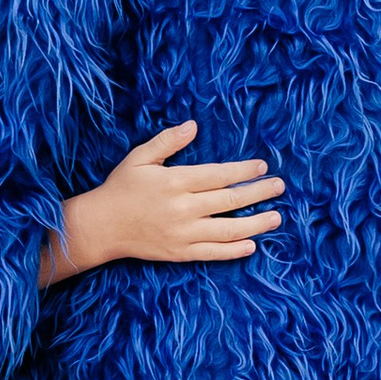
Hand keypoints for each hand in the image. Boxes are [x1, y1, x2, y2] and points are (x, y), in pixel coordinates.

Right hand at [48, 122, 283, 281]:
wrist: (101, 226)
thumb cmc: (121, 188)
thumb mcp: (140, 158)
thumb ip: (168, 141)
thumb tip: (193, 126)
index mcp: (175, 182)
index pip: (219, 175)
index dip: (244, 171)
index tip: (262, 167)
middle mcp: (183, 208)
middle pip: (230, 201)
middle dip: (258, 193)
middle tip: (279, 187)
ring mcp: (182, 233)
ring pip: (228, 229)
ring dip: (256, 223)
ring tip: (276, 217)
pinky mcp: (179, 252)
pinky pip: (213, 253)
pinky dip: (234, 250)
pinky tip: (252, 245)